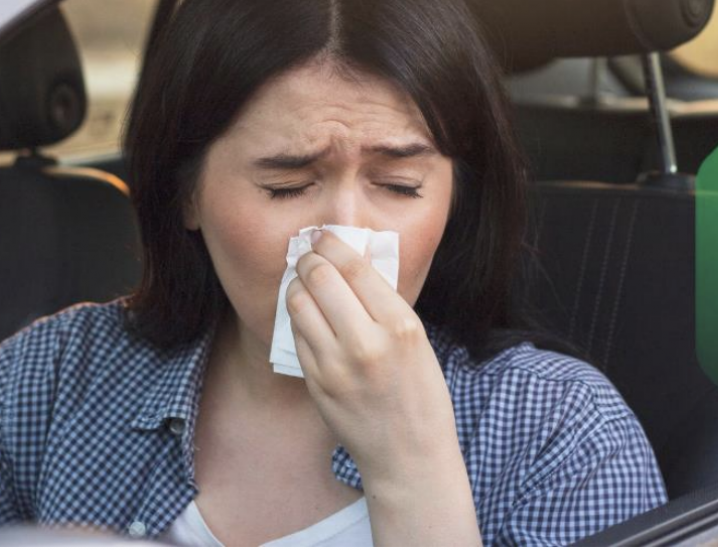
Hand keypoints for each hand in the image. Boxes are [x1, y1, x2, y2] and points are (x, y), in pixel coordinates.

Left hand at [285, 229, 461, 484]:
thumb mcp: (417, 341)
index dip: (333, 244)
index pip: (354, 267)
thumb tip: (350, 262)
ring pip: (299, 304)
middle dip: (309, 258)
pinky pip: (296, 336)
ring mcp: (336, 366)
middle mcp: (366, 343)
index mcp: (400, 326)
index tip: (324, 236)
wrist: (409, 456)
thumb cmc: (420, 395)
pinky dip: (298, 318)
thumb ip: (384, 303)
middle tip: (308, 254)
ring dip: (297, 285)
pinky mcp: (316, 383)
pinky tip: (306, 315)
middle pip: (321, 278)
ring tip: (303, 282)